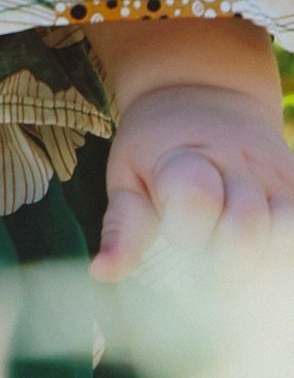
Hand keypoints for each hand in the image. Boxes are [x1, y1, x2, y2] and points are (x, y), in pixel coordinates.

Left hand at [92, 21, 293, 277]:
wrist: (205, 93)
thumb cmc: (157, 147)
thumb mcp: (128, 175)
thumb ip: (123, 227)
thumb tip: (103, 272)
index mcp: (186, 159)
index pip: (196, 197)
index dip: (187, 231)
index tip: (178, 244)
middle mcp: (239, 166)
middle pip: (246, 227)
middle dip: (226, 267)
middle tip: (209, 284)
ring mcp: (277, 178)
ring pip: (287, 234)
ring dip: (264, 266)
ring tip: (241, 280)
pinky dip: (285, 256)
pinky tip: (266, 270)